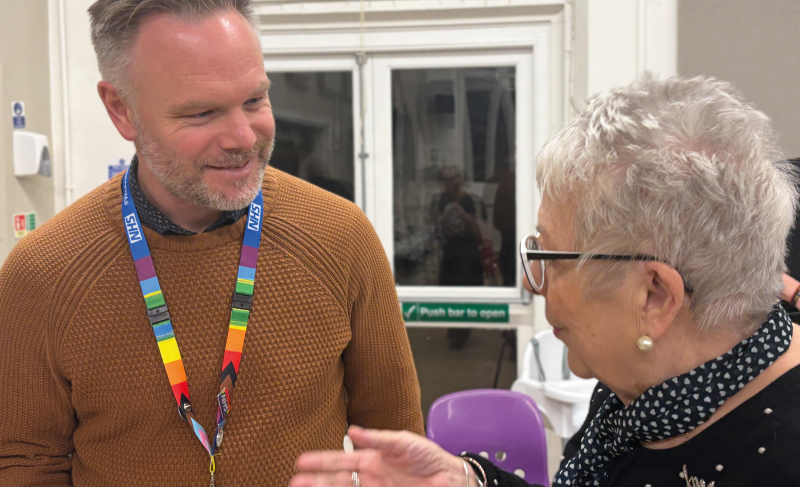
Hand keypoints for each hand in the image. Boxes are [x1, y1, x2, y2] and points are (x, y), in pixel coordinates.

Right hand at [290, 426, 472, 486]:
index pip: (340, 460)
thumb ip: (379, 439)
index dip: (320, 461)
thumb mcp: (405, 443)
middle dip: (316, 481)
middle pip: (336, 480)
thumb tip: (353, 432)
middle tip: (295, 483)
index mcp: (370, 459)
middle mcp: (368, 478)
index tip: (301, 462)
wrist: (452, 478)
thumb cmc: (429, 457)